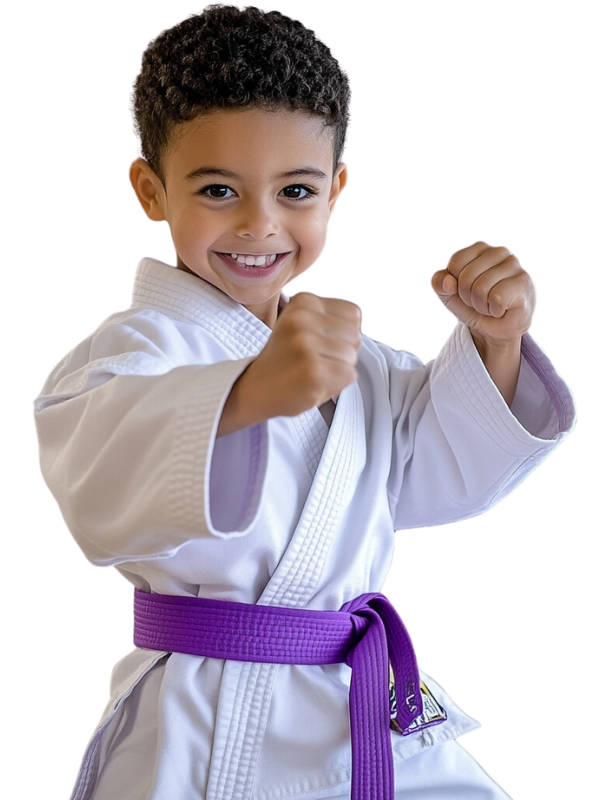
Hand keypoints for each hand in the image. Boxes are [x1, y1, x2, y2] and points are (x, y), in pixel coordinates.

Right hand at [218, 292, 362, 434]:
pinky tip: (312, 383)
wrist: (256, 387)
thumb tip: (360, 329)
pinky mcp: (313, 370)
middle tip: (313, 360)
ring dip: (337, 369)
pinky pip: (349, 375)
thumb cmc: (286, 358)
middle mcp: (302, 318)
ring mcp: (306, 344)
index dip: (342, 334)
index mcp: (303, 301)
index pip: (353, 314)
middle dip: (341, 352)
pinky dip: (336, 385)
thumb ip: (330, 318)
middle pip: (355, 336)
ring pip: (352, 357)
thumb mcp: (303, 324)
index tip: (318, 343)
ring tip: (312, 372)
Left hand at [429, 240, 537, 345]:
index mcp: (480, 248)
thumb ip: (438, 283)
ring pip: (480, 288)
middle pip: (466, 277)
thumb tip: (448, 281)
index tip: (466, 291)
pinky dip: (494, 310)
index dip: (455, 285)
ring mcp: (514, 265)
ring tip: (491, 305)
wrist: (496, 329)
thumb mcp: (448, 294)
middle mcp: (499, 251)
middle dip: (468, 297)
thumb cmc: (473, 306)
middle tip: (481, 301)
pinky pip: (496, 297)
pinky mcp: (523, 282)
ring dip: (481, 305)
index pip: (455, 263)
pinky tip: (502, 309)